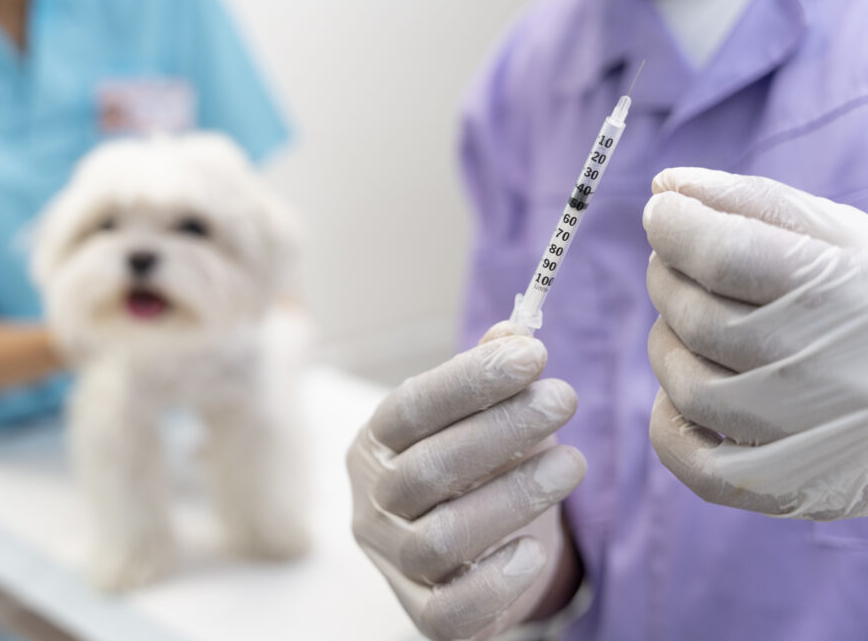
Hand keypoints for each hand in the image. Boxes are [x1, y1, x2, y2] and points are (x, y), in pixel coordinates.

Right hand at [347, 323, 585, 639]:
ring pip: (438, 540)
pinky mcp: (421, 614)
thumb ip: (490, 376)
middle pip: (427, 471)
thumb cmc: (475, 467)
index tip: (535, 356)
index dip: (471, 380)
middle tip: (564, 399)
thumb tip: (515, 331)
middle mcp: (371, 504)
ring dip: (513, 498)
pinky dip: (494, 584)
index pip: (410, 408)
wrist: (470, 550)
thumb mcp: (478, 417)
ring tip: (572, 463)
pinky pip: (447, 613)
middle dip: (503, 430)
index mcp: (374, 445)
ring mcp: (391, 562)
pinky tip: (534, 549)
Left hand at [644, 167, 867, 519]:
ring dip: (666, 343)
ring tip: (687, 320)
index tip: (663, 213)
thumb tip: (665, 185)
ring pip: (688, 386)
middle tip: (675, 263)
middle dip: (668, 278)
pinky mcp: (790, 487)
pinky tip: (679, 394)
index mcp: (843, 292)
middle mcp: (824, 368)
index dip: (675, 226)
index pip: (723, 254)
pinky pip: (696, 465)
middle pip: (697, 318)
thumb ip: (754, 204)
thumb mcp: (846, 237)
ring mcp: (805, 435)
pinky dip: (668, 426)